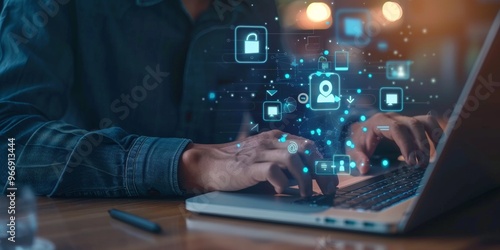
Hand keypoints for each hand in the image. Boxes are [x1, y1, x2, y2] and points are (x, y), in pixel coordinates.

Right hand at [179, 130, 338, 196]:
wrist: (210, 163)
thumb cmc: (240, 164)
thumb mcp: (266, 159)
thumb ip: (286, 165)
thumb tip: (309, 179)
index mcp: (277, 137)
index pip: (309, 145)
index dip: (323, 162)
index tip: (331, 179)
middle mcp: (271, 141)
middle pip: (306, 148)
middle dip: (321, 170)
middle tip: (327, 188)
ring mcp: (260, 152)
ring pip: (293, 158)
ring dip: (305, 178)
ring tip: (307, 193)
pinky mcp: (249, 165)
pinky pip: (273, 170)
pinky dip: (282, 182)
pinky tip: (282, 190)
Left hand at [347, 113, 442, 173]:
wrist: (358, 130)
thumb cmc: (357, 140)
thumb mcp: (353, 149)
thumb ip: (358, 158)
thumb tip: (364, 168)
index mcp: (379, 121)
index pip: (396, 128)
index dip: (406, 144)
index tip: (411, 161)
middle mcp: (394, 117)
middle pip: (413, 124)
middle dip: (420, 144)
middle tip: (422, 163)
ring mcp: (404, 119)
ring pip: (425, 121)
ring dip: (433, 137)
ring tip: (435, 156)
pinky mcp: (411, 123)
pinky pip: (428, 124)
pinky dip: (436, 134)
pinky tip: (440, 149)